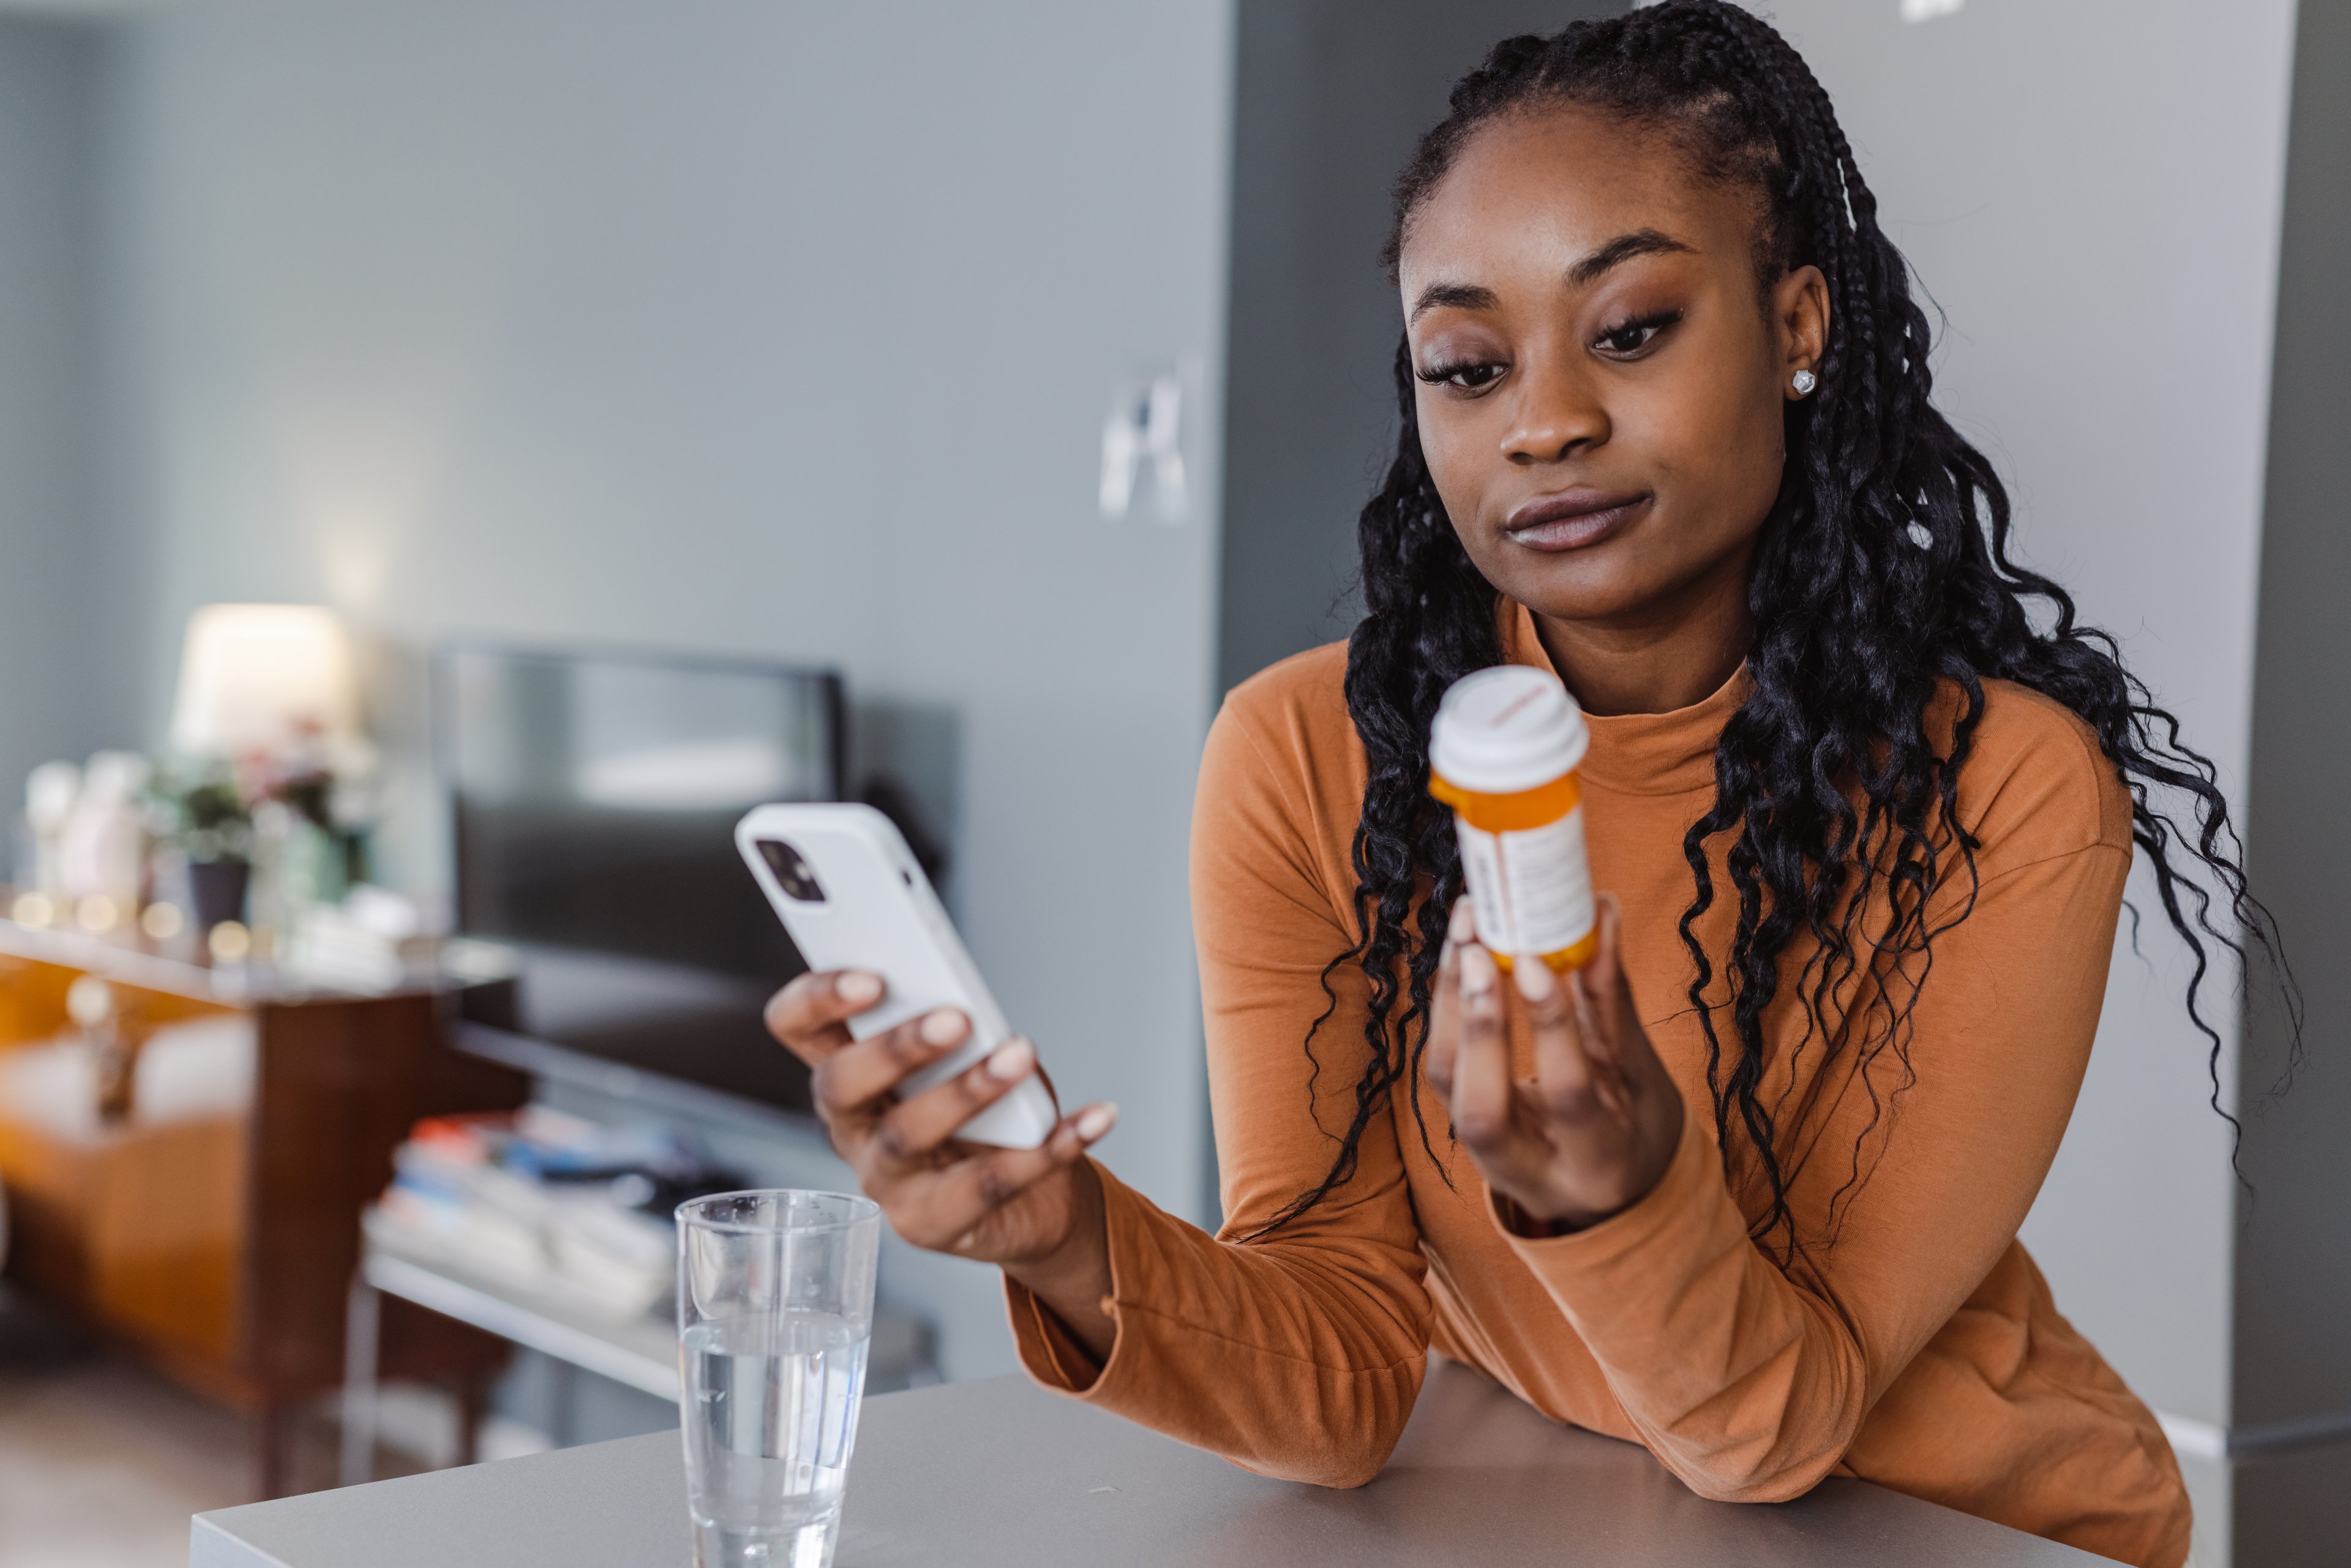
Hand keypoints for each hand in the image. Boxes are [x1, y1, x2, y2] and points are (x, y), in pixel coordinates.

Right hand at [763, 970, 1116, 1269]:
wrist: (1035, 1200)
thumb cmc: (992, 1110)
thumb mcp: (971, 1055)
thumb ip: (957, 1025)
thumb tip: (965, 1001)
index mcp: (848, 1068)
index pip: (797, 1025)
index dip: (817, 998)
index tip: (872, 977)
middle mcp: (853, 1126)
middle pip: (840, 1085)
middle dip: (894, 1047)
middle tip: (954, 1018)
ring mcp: (886, 1181)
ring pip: (907, 1136)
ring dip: (968, 1090)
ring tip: (1021, 1054)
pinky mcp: (931, 1224)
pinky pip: (989, 1184)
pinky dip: (1052, 1145)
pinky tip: (1094, 1116)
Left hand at [1424, 893, 1684, 1232]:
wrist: (1608, 1191)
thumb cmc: (1635, 1128)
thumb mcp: (1641, 1076)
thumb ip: (1614, 999)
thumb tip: (1601, 909)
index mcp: (1596, 1166)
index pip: (1567, 1096)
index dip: (1549, 1026)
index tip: (1534, 958)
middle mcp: (1529, 1173)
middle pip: (1483, 1110)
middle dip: (1477, 1026)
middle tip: (1476, 946)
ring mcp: (1484, 1156)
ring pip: (1447, 1085)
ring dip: (1448, 1002)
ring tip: (1464, 929)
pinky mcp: (1459, 1125)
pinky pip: (1441, 1064)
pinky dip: (1446, 1006)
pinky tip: (1458, 952)